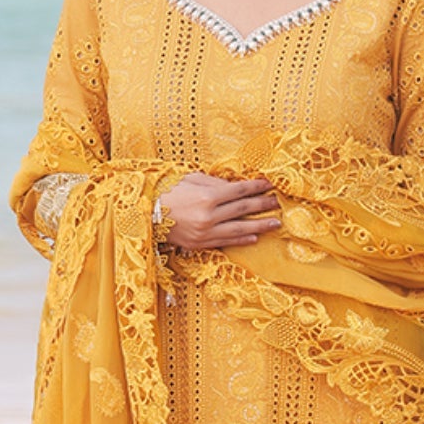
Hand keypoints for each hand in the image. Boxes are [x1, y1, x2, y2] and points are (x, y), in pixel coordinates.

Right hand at [157, 174, 281, 251]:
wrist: (145, 213)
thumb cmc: (167, 191)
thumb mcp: (190, 179)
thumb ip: (214, 182)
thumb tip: (236, 186)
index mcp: (207, 195)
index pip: (239, 191)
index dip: (256, 187)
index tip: (269, 185)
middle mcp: (209, 215)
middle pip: (243, 209)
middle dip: (263, 205)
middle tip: (278, 203)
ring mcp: (205, 232)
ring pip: (239, 229)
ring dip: (259, 226)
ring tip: (275, 223)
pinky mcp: (200, 244)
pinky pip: (225, 242)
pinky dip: (241, 240)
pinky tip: (254, 238)